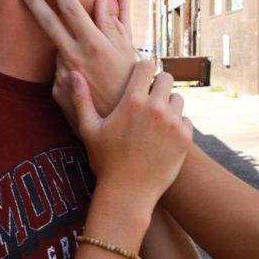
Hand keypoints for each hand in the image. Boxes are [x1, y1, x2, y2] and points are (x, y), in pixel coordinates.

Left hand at [18, 0, 137, 115]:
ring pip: (60, 50)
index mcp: (93, 45)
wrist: (122, 126)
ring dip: (70, 51)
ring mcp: (63, 75)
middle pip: (48, 23)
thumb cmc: (132, 85)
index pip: (71, 10)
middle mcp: (74, 58)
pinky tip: (88, 82)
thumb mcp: (128, 51)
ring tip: (94, 69)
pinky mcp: (57, 91)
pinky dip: (71, 70)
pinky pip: (61, 71)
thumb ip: (112, 23)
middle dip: (34, 1)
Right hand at [69, 59, 192, 205]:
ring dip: (169, 105)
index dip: (142, 70)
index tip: (139, 78)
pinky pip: (185, 120)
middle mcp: (156, 108)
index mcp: (132, 101)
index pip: (146, 65)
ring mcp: (173, 123)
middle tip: (150, 97)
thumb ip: (81, 98)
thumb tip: (72, 74)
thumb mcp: (89, 129)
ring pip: (178, 99)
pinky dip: (177, 125)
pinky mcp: (185, 138)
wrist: (128, 193)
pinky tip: (163, 137)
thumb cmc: (105, 161)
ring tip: (156, 120)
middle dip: (158, 84)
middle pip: (167, 78)